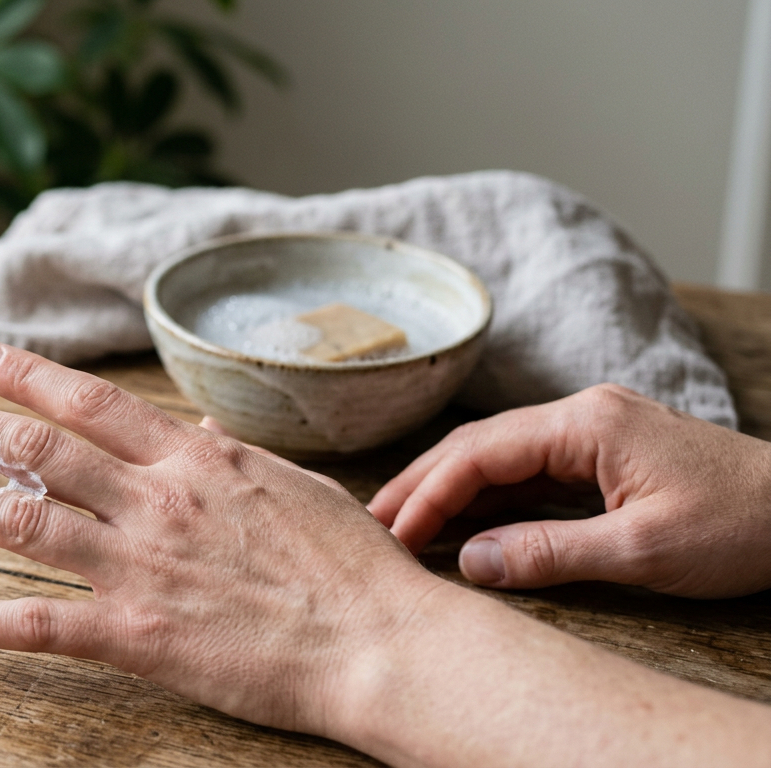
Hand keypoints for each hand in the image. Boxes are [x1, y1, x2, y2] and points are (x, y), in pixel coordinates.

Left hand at [0, 343, 437, 737]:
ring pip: (21, 519)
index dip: (24, 375)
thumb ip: (228, 456)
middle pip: (35, 448)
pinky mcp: (138, 635)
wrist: (383, 643)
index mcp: (194, 459)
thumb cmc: (349, 565)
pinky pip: (42, 624)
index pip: (89, 402)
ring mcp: (140, 566)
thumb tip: (193, 428)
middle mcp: (155, 500)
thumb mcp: (291, 485)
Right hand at [368, 383, 770, 597]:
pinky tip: (466, 524)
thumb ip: (548, 553)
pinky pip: (530, 472)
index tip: (392, 534)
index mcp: (585, 423)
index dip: (428, 494)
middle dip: (423, 483)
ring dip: (451, 490)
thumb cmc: (743, 525)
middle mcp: (582, 415)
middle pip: (477, 444)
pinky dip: (490, 498)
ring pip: (499, 456)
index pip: (479, 452)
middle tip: (373, 523)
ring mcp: (594, 432)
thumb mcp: (642, 552)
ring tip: (404, 526)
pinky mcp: (606, 455)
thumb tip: (470, 562)